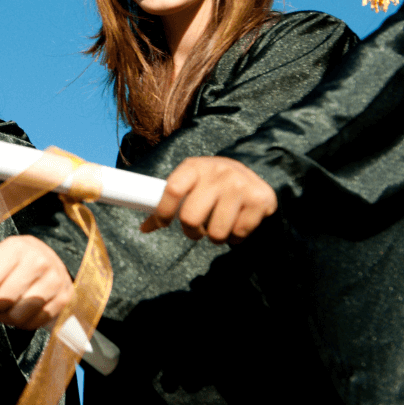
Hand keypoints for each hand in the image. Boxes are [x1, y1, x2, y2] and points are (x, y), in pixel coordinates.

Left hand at [0, 235, 73, 329]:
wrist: (50, 259)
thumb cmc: (14, 260)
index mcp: (17, 247)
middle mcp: (38, 261)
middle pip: (1, 299)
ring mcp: (54, 281)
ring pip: (17, 315)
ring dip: (4, 316)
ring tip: (4, 307)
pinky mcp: (63, 298)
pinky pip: (34, 323)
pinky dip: (22, 323)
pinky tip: (20, 311)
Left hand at [140, 156, 277, 242]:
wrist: (256, 175)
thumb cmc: (214, 184)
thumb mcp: (191, 183)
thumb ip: (170, 202)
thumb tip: (143, 228)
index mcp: (195, 166)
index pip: (172, 189)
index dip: (162, 211)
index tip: (162, 223)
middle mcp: (218, 172)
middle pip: (190, 218)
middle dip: (191, 232)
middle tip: (197, 230)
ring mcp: (240, 185)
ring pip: (216, 232)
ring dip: (215, 237)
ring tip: (219, 226)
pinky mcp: (259, 200)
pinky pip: (238, 235)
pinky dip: (235, 238)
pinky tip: (237, 224)